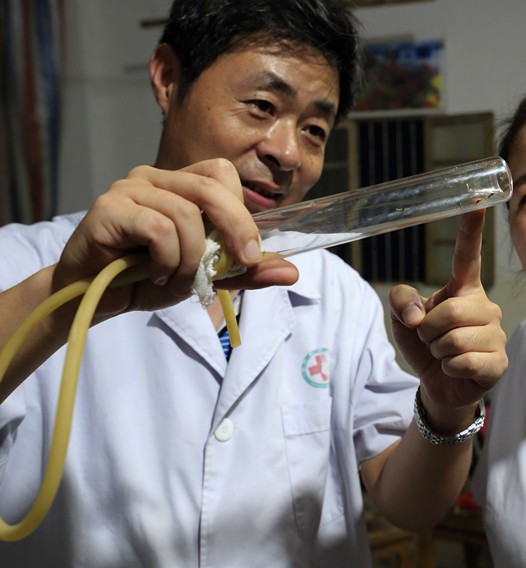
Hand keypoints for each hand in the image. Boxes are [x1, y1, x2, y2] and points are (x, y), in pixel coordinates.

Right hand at [53, 159, 298, 315]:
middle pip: (211, 187)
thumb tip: (292, 272)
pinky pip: (158, 227)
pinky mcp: (107, 208)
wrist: (94, 298)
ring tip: (174, 279)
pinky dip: (166, 259)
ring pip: (186, 214)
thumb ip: (245, 272)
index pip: (222, 174)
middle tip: (241, 264)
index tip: (249, 254)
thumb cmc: (145, 279)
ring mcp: (128, 189)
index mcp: (178, 185)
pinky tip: (152, 274)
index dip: (242, 212)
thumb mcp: (205, 277)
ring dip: (191, 259)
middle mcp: (153, 178)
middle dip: (236, 229)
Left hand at [389, 209, 506, 428]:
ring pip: (455, 337)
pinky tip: (455, 369)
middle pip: (450, 310)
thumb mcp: (402, 319)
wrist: (439, 385)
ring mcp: (496, 334)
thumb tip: (418, 315)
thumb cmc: (424, 345)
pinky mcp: (498, 362)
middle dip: (429, 329)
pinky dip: (449, 367)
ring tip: (444, 354)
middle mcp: (485, 306)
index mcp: (464, 288)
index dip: (471, 229)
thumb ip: (400, 301)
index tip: (476, 201)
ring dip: (438, 350)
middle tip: (432, 339)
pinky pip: (464, 361)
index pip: (468, 255)